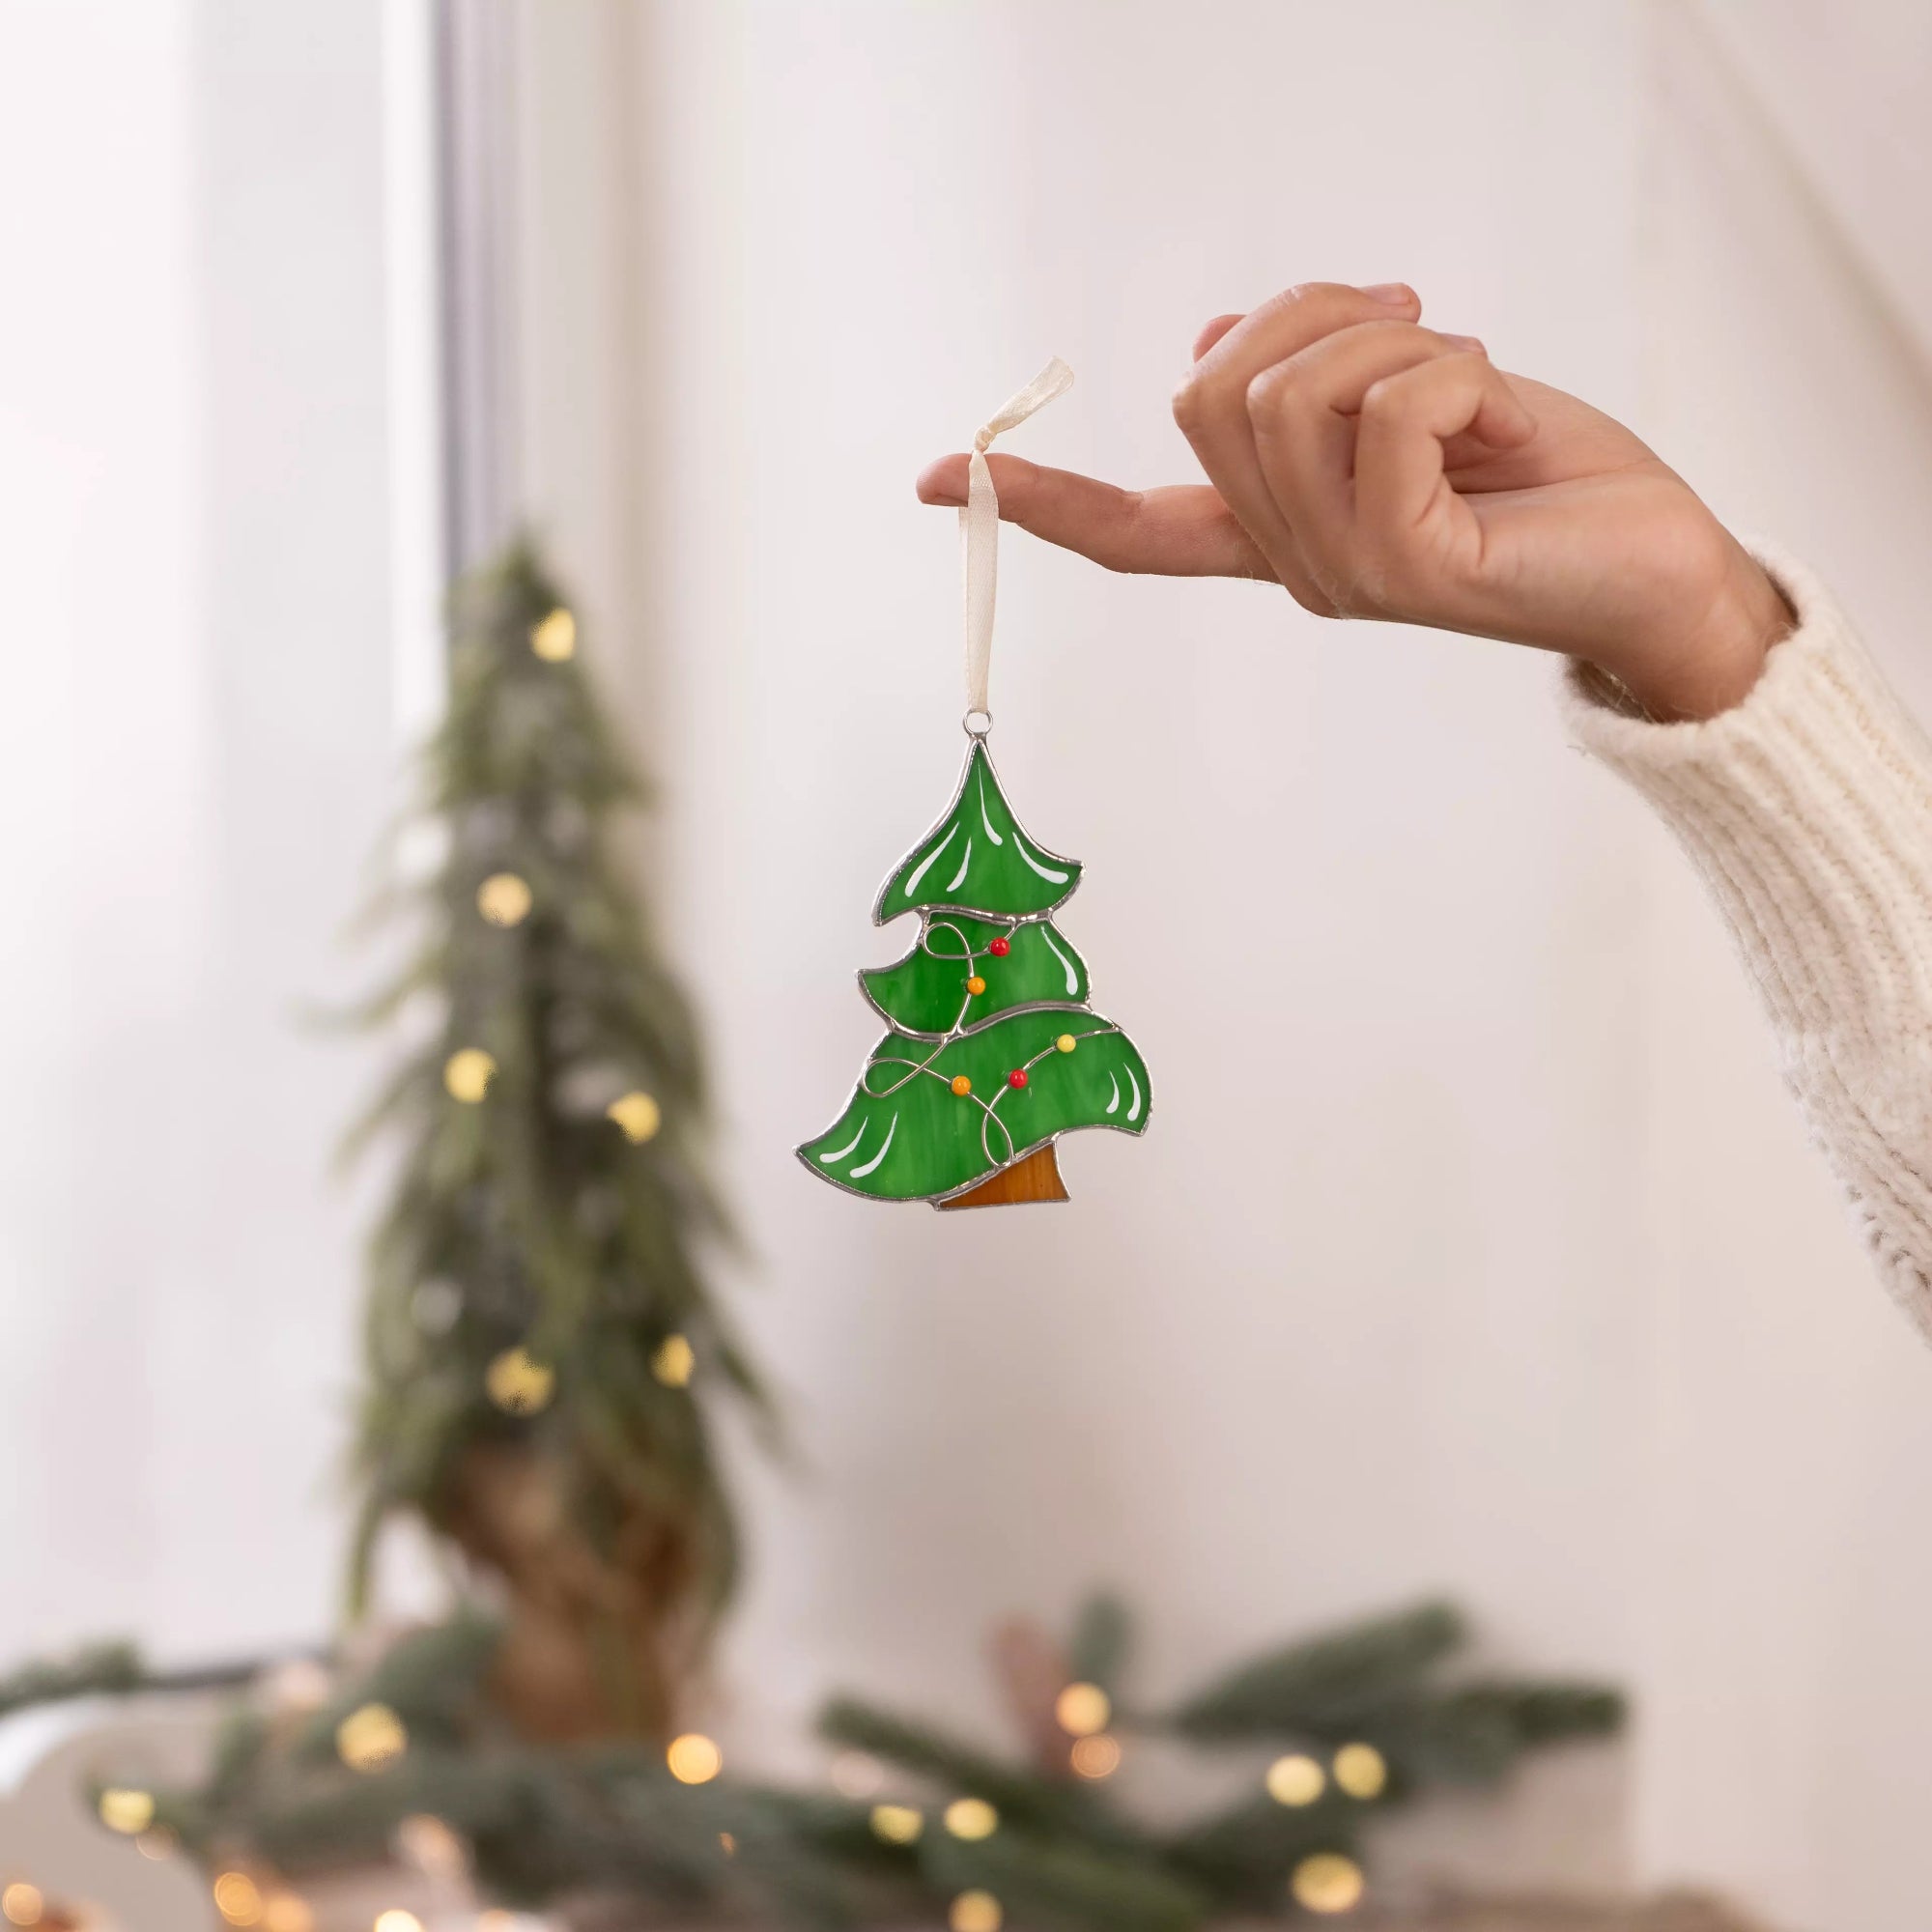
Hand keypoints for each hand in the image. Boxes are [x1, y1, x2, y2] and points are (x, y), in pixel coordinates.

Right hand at [918, 282, 1790, 720]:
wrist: (1666, 574)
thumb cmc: (1552, 488)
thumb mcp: (1421, 403)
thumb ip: (1315, 381)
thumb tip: (1200, 333)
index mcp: (1281, 537)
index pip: (1135, 530)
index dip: (1042, 496)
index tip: (941, 476)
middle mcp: (1292, 568)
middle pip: (1210, 391)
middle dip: (1312, 315)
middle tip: (1415, 327)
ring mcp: (1339, 577)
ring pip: (1290, 386)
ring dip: (1396, 340)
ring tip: (1475, 388)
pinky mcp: (1406, 567)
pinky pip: (1389, 402)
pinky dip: (1459, 369)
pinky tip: (1510, 423)